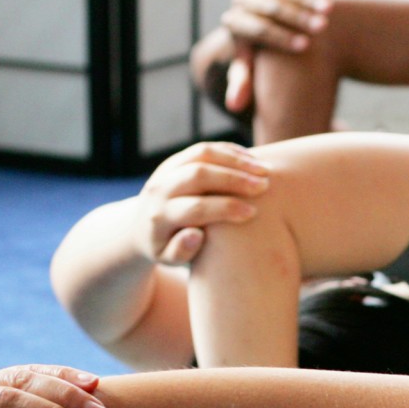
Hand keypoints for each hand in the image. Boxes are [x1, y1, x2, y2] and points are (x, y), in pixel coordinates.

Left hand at [133, 142, 270, 265]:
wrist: (142, 225)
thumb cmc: (165, 247)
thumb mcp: (167, 258)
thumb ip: (180, 252)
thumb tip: (196, 235)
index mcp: (159, 215)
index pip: (195, 208)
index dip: (225, 209)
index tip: (252, 213)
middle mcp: (160, 187)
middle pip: (198, 174)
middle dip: (234, 179)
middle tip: (264, 186)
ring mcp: (167, 169)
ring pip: (202, 154)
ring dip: (236, 160)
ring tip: (266, 170)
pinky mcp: (177, 159)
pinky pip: (205, 148)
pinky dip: (231, 152)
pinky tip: (255, 162)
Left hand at [218, 0, 334, 113]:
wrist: (267, 35)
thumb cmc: (260, 62)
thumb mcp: (252, 71)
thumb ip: (243, 84)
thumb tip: (232, 106)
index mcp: (234, 22)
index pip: (257, 28)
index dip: (281, 37)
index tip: (305, 48)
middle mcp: (243, 1)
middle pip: (272, 8)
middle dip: (298, 18)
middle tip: (322, 28)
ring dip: (309, 1)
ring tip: (330, 12)